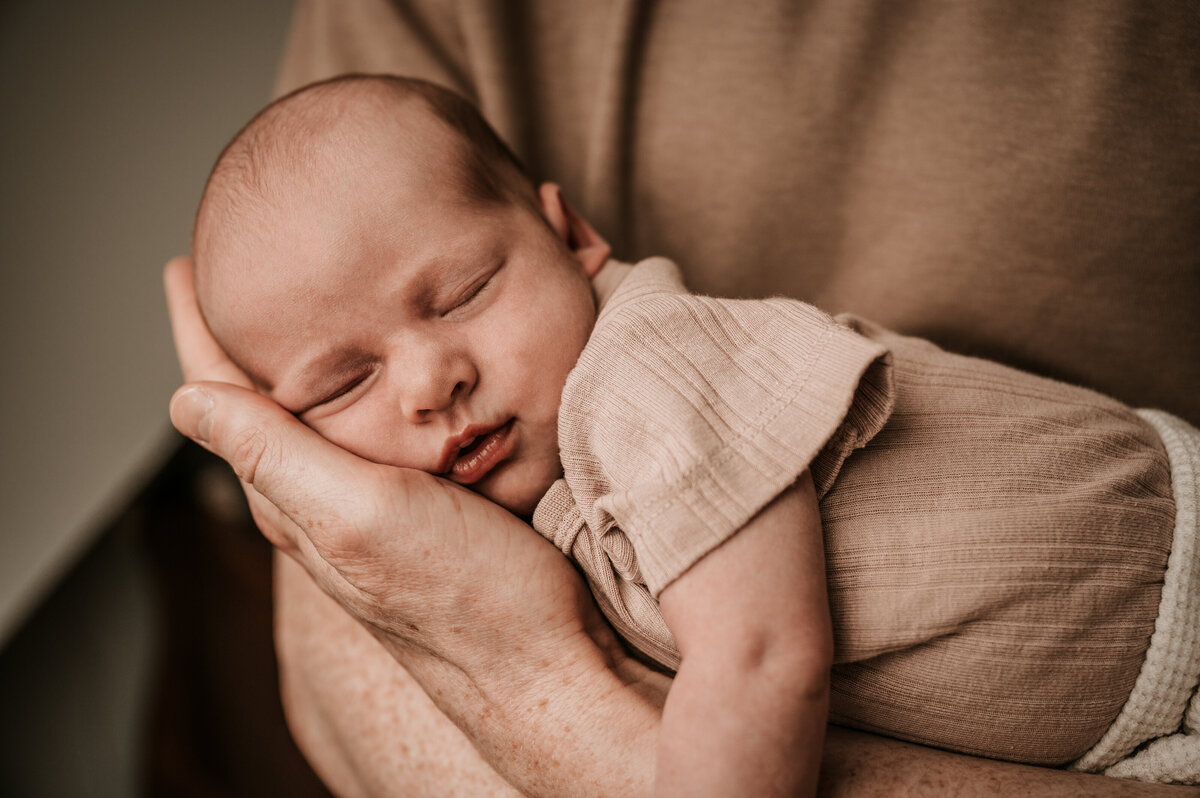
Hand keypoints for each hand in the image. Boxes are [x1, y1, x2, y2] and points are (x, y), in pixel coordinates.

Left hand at [164, 256, 591, 680]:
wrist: (547, 663)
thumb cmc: (466, 595)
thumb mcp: (363, 513)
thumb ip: (277, 456)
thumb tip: (184, 399)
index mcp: (293, 494)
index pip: (221, 396)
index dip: (198, 326)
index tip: (187, 266)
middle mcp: (321, 500)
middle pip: (260, 401)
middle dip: (242, 333)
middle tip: (239, 265)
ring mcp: (370, 508)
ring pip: (318, 414)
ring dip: (301, 355)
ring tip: (301, 300)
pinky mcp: (420, 511)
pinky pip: (372, 432)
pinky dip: (362, 386)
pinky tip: (382, 371)